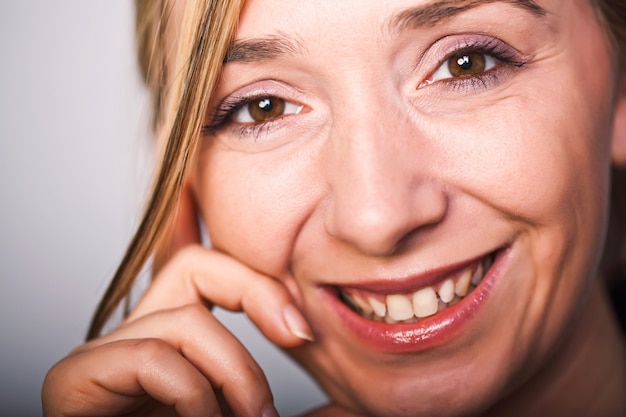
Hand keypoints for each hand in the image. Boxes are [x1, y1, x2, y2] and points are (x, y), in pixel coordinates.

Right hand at [42, 187, 311, 416]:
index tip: (305, 330)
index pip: (210, 276)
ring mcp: (107, 358)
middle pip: (192, 266)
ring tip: (248, 416)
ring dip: (233, 371)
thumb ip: (287, 411)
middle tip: (298, 335)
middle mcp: (142, 340)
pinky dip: (193, 394)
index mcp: (180, 346)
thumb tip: (353, 407)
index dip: (256, 280)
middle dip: (253, 291)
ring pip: (183, 315)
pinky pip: (154, 356)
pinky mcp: (75, 381)